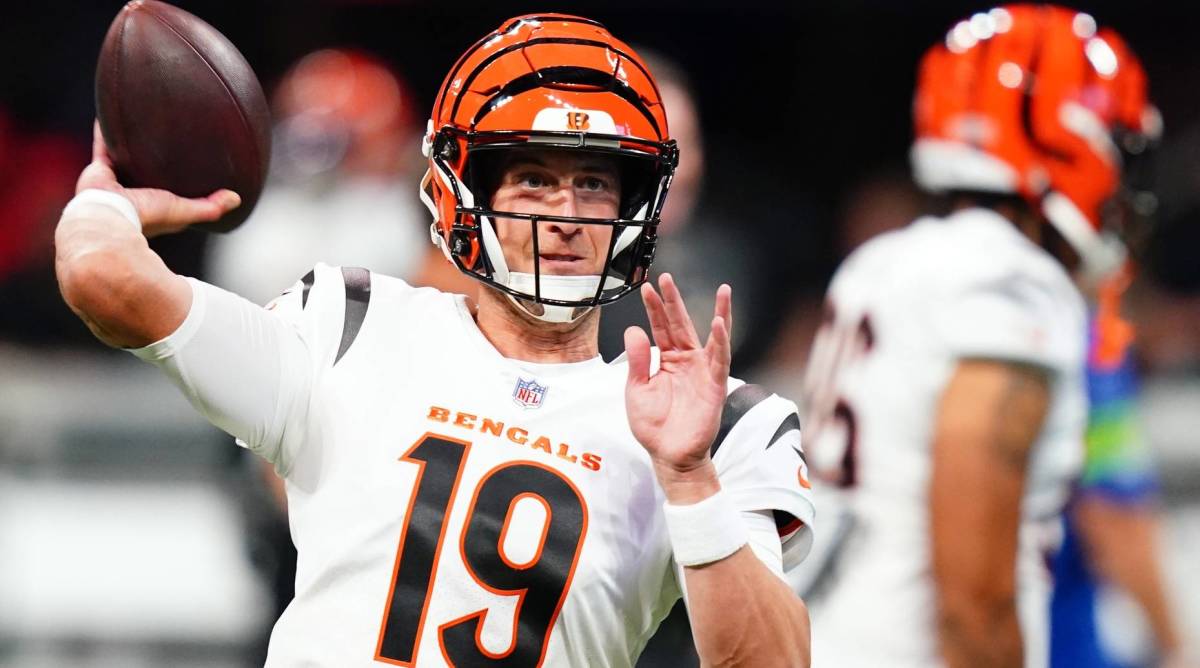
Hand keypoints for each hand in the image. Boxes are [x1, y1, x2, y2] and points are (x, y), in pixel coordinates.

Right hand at [76, 120, 240, 236]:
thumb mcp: (184, 211)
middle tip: (164, 137)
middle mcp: (133, 193)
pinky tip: (109, 113)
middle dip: (152, 158)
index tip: (191, 168)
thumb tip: (237, 198)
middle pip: (144, 172)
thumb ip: (210, 207)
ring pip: (124, 157)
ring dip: (129, 142)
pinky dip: (105, 130)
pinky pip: (103, 145)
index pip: (169, 192)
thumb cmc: (146, 217)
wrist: (109, 217)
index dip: (180, 183)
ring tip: (138, 121)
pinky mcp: (99, 170)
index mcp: (153, 206)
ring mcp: (115, 181)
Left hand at [624, 273, 731, 501]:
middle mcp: (687, 361)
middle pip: (682, 324)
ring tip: (724, 289)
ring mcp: (703, 371)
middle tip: (668, 277)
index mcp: (667, 361)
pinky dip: (721, 341)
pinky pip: (719, 360)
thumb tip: (634, 330)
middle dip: (676, 301)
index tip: (647, 287)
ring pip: (712, 336)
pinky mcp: (714, 385)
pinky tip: (720, 323)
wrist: (669, 455)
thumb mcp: (637, 390)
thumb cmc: (654, 426)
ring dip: (719, 312)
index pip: (660, 328)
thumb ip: (637, 361)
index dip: (654, 308)